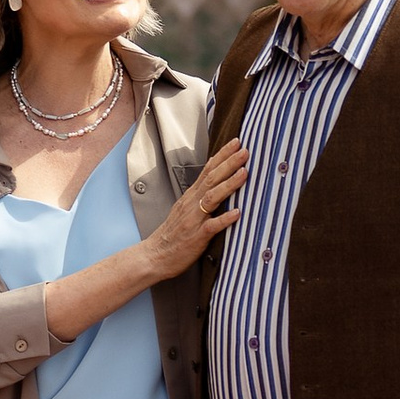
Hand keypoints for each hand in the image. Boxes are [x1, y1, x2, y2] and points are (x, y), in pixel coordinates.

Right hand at [147, 140, 249, 278]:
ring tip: (244, 173)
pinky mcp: (196, 237)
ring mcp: (193, 220)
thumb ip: (201, 196)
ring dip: (229, 184)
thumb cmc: (173, 235)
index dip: (222, 155)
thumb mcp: (185, 210)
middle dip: (229, 163)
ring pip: (212, 197)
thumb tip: (217, 181)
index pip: (208, 170)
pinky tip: (237, 213)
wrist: (155, 255)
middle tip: (245, 150)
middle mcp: (192, 204)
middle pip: (212, 178)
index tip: (236, 142)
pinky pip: (211, 226)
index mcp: (190, 197)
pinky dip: (224, 219)